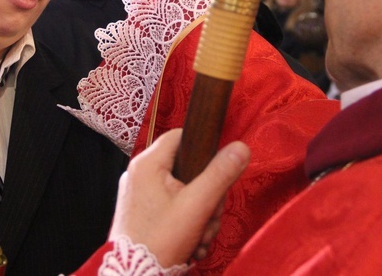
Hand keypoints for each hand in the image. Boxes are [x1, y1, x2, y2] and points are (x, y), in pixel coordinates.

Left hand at [109, 128, 249, 267]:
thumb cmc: (160, 240)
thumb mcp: (197, 206)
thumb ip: (220, 175)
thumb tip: (241, 147)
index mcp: (148, 163)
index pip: (182, 136)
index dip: (205, 150)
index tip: (218, 173)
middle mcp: (140, 174)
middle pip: (188, 168)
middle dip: (207, 197)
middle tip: (210, 218)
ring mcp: (140, 195)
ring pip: (184, 192)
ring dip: (201, 216)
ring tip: (201, 238)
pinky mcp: (143, 213)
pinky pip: (173, 208)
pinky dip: (187, 225)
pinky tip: (193, 245)